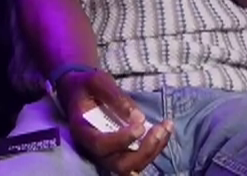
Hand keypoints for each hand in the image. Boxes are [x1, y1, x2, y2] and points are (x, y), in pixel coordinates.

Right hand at [55, 68, 171, 174]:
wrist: (80, 92)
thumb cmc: (87, 86)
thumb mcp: (98, 81)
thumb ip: (115, 97)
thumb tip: (139, 117)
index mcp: (83, 131)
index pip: (101, 145)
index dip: (122, 140)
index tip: (141, 126)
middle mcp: (94, 149)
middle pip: (120, 164)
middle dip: (144, 151)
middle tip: (160, 129)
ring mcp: (108, 154)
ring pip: (132, 166)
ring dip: (153, 150)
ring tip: (166, 127)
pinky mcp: (120, 152)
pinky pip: (139, 159)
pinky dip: (155, 148)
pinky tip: (166, 129)